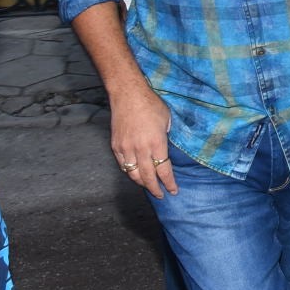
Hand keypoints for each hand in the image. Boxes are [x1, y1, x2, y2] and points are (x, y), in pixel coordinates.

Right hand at [109, 83, 175, 198]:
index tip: (173, 190)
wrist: (128, 94)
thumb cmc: (150, 104)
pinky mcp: (116, 146)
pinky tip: (135, 174)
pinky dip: (130, 172)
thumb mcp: (167, 120)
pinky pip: (123, 165)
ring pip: (133, 174)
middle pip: (148, 177)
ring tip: (149, 187)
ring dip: (142, 183)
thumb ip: (167, 138)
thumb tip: (166, 150)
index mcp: (156, 143)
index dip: (169, 183)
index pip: (164, 170)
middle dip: (155, 189)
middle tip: (161, 194)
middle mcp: (140, 149)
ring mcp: (126, 148)